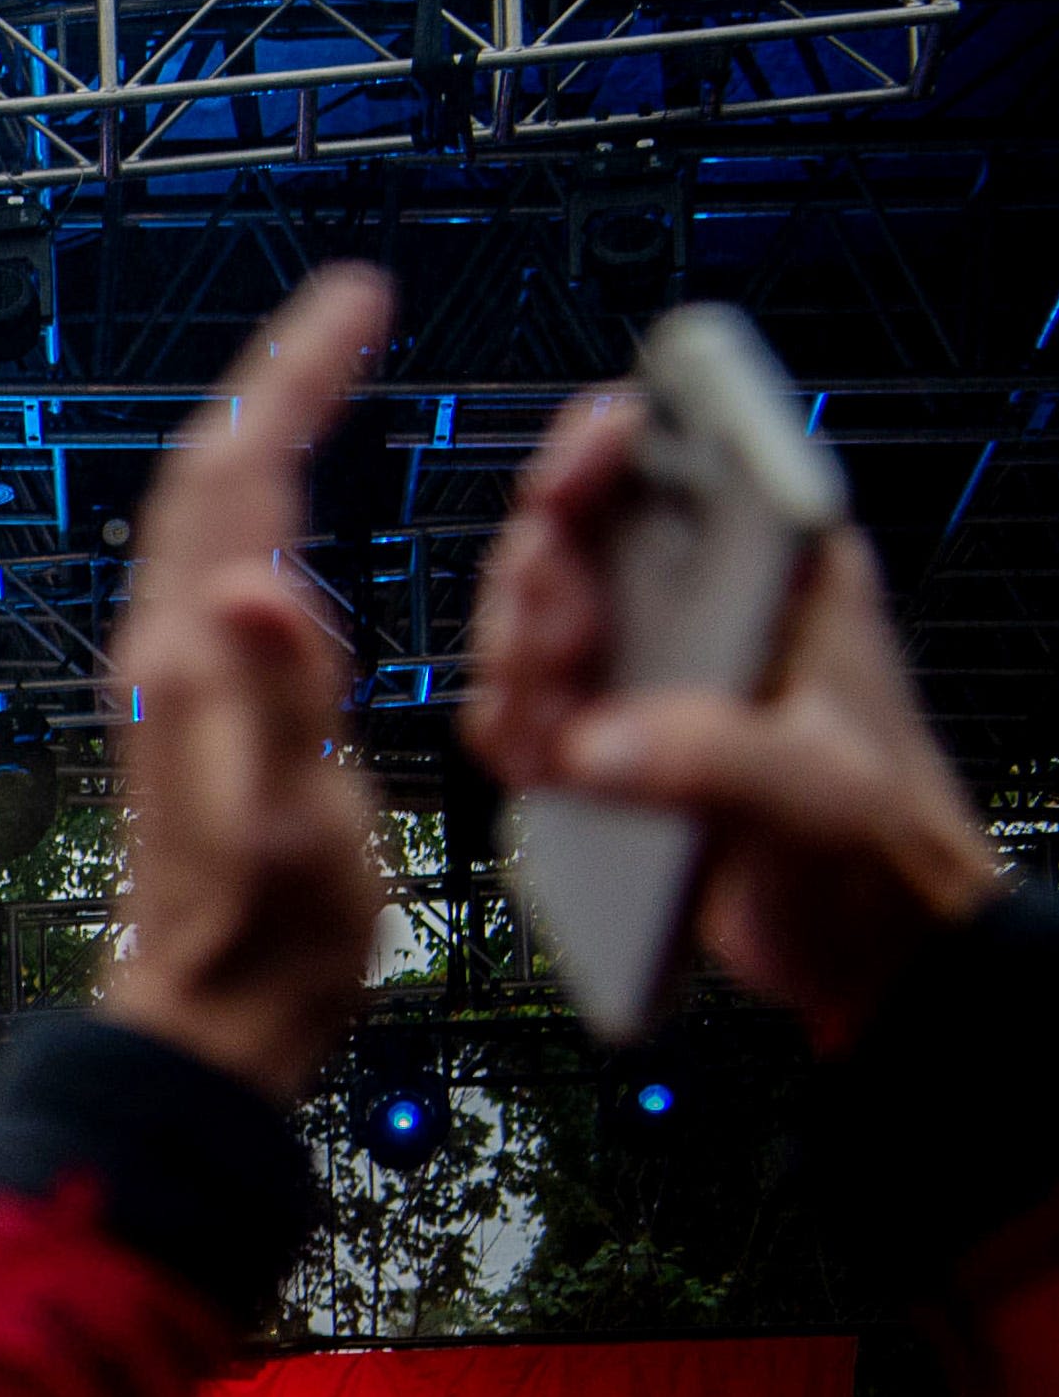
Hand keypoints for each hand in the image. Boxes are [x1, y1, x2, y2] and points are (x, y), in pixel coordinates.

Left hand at [99, 267, 397, 1102]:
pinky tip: (301, 519)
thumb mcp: (292, 819)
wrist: (210, 1021)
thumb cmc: (263, 940)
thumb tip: (249, 581)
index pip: (237, 479)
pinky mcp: (200, 717)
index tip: (355, 304)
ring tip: (329, 379)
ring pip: (211, 523)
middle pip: (211, 482)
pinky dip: (267, 511)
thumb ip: (278, 699)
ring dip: (267, 438)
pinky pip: (227, 575)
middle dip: (279, 383)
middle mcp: (171, 656)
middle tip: (349, 312)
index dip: (295, 381)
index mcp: (195, 661)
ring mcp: (178, 684)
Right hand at [464, 396, 1003, 1040]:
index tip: (582, 458)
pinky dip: (514, 741)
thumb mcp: (819, 795)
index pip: (679, 470)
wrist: (867, 946)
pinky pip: (523, 712)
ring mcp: (651, 669)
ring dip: (517, 681)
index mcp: (779, 577)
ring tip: (557, 741)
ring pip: (528, 628)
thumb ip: (714, 761)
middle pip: (569, 542)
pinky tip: (553, 774)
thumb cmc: (882, 853)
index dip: (613, 450)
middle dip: (537, 599)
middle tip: (554, 660)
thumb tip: (593, 745)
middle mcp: (702, 606)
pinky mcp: (612, 735)